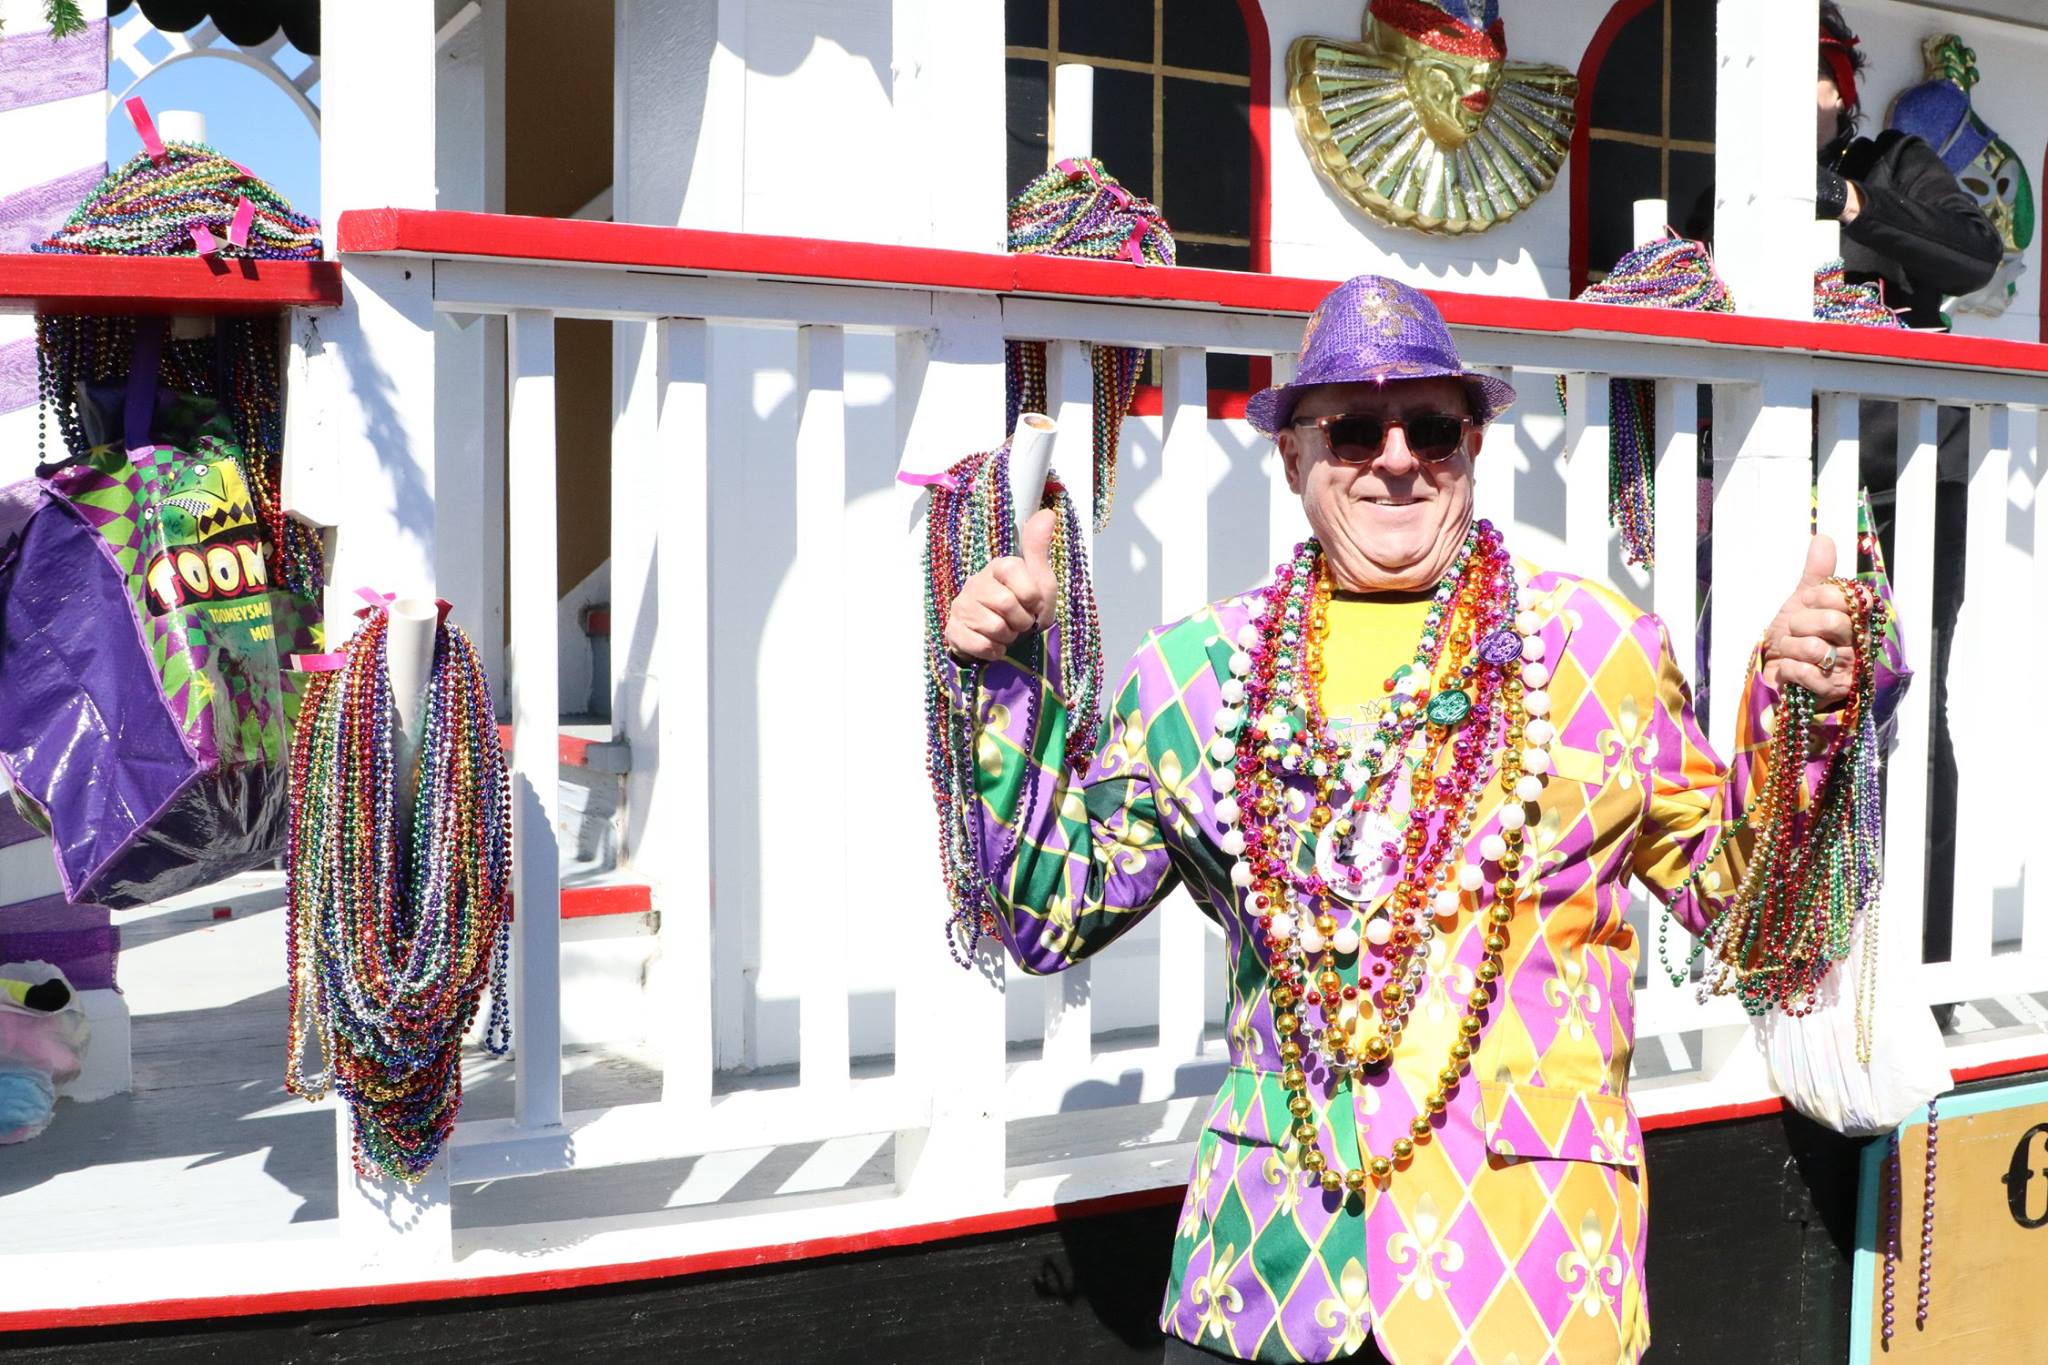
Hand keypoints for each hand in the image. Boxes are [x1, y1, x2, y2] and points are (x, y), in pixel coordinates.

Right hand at [943, 508, 1055, 661]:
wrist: (1006, 642)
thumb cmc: (1026, 609)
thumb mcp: (1041, 581)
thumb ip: (1039, 550)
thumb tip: (1048, 513)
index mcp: (999, 566)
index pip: (1022, 581)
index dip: (1033, 600)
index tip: (1033, 606)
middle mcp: (976, 581)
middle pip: (1006, 605)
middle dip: (1021, 622)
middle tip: (1020, 624)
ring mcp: (961, 605)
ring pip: (993, 627)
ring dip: (1008, 638)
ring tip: (1007, 634)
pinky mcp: (952, 629)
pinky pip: (978, 644)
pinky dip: (993, 651)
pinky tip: (994, 645)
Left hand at [1761, 535, 1853, 707]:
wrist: (1777, 669)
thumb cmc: (1795, 635)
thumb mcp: (1803, 601)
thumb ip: (1816, 573)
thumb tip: (1823, 538)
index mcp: (1858, 617)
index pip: (1851, 598)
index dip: (1820, 596)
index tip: (1807, 602)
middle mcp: (1861, 642)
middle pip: (1832, 622)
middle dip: (1800, 624)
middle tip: (1796, 630)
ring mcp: (1850, 669)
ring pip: (1817, 649)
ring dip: (1791, 648)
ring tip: (1792, 651)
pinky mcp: (1833, 691)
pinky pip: (1805, 672)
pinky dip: (1788, 668)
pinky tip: (1790, 669)